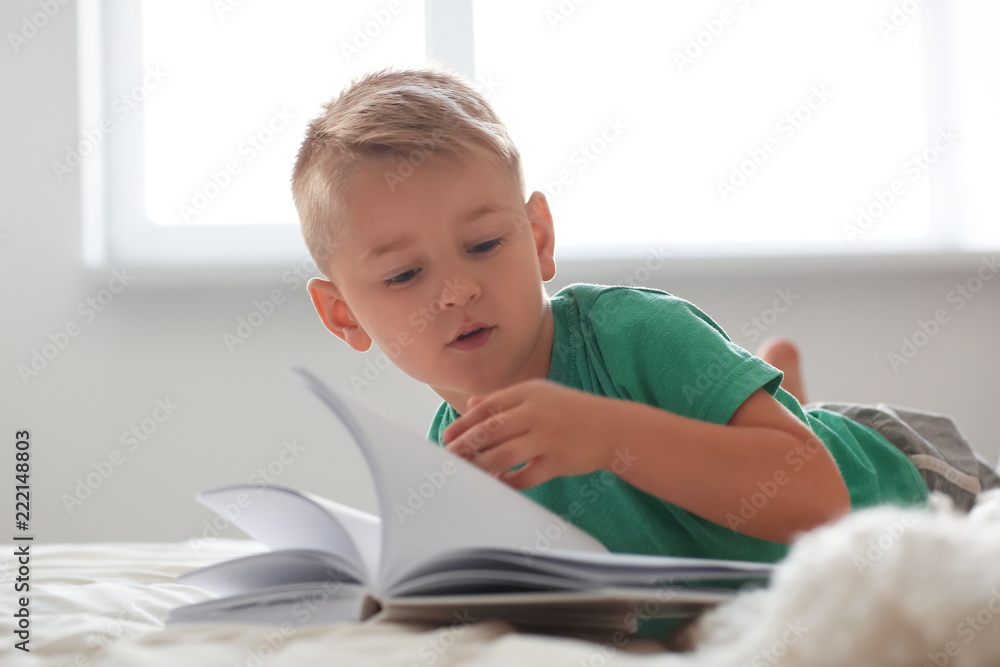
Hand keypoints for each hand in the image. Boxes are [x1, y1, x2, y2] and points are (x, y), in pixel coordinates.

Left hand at [442, 379, 615, 489]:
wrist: (613, 427)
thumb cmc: (573, 411)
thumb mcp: (540, 394)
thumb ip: (505, 399)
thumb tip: (471, 404)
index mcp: (528, 393)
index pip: (486, 408)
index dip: (463, 424)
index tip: (448, 437)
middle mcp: (535, 413)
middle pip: (489, 431)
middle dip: (463, 445)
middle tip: (449, 457)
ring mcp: (546, 438)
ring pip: (501, 456)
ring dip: (479, 466)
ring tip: (467, 472)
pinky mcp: (557, 462)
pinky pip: (524, 477)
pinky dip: (508, 481)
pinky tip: (499, 482)